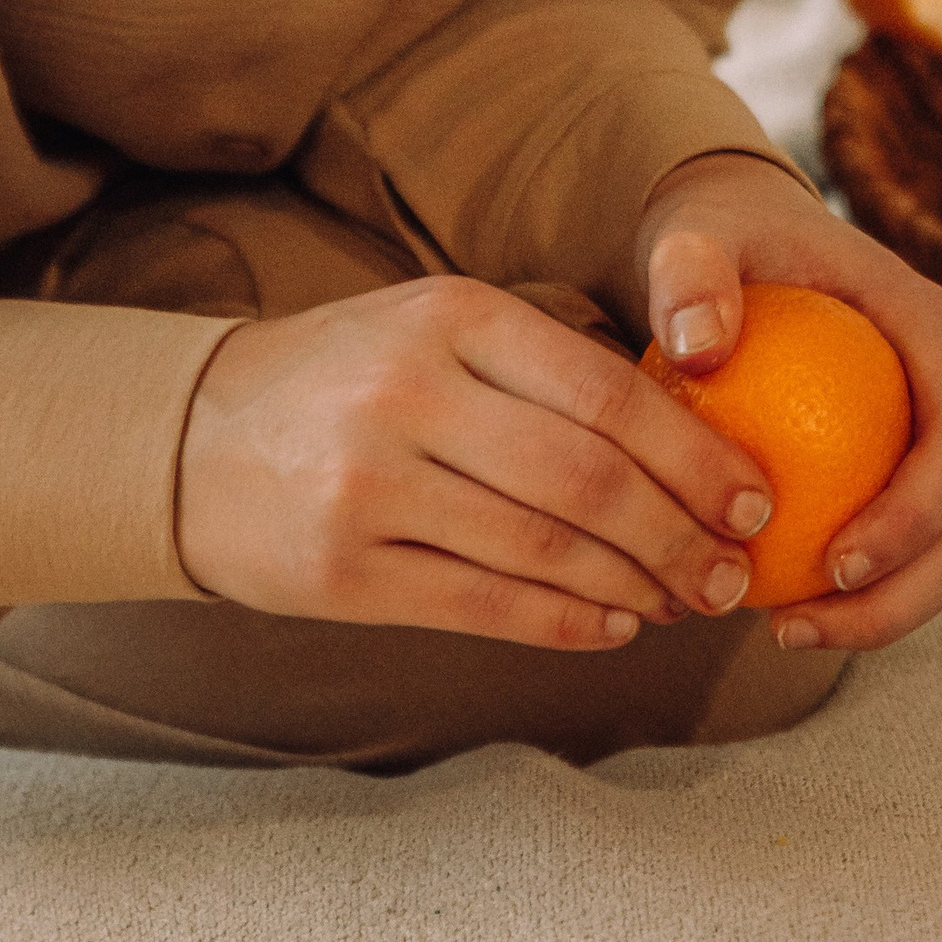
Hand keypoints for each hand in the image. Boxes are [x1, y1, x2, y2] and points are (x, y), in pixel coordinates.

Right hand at [175, 273, 778, 645]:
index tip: (751, 498)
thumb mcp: (437, 328)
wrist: (189, 438)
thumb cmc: (350, 379)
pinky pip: (483, 607)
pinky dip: (564, 621)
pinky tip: (611, 624)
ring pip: (546, 551)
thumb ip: (546, 367)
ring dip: (636, 587)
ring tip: (683, 603)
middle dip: (682, 536)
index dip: (697, 455)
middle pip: (590, 481)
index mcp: (452, 317)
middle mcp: (411, 395)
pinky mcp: (340, 573)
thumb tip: (694, 438)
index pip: (609, 391)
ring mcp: (370, 486)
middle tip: (732, 572)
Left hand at [638, 153, 941, 654]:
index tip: (832, 564)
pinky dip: (860, 596)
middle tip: (800, 625)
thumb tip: (698, 349)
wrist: (744, 239)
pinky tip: (778, 611)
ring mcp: (939, 431)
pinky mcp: (910, 468)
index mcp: (930, 327)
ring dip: (888, 610)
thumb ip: (689, 276)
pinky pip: (906, 551)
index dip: (917, 514)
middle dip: (906, 591)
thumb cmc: (723, 238)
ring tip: (788, 631)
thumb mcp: (694, 238)